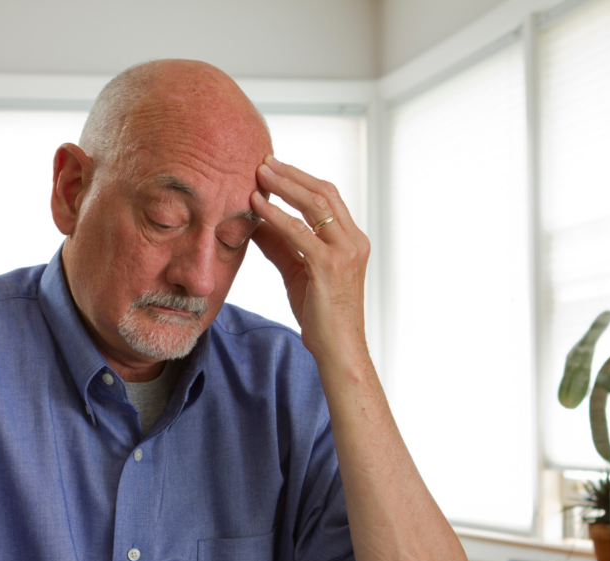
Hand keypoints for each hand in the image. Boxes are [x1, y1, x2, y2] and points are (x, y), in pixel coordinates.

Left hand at [251, 156, 370, 362]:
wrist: (338, 349)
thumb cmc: (321, 316)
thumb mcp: (298, 273)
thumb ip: (281, 247)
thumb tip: (256, 225)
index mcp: (352, 240)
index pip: (328, 198)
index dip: (301, 179)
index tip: (275, 167)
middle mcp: (354, 241)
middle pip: (323, 192)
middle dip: (292, 174)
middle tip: (264, 161)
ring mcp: (345, 252)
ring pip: (314, 204)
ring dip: (284, 185)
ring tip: (258, 174)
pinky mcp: (329, 265)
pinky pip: (299, 231)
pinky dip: (276, 215)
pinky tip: (257, 205)